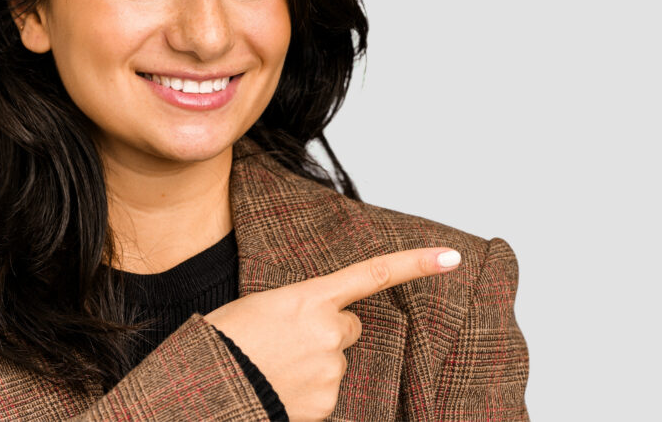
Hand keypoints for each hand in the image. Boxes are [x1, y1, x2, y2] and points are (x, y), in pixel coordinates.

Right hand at [204, 247, 461, 420]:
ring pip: (334, 363)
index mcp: (310, 297)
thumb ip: (298, 310)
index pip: (374, 274)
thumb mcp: (259, 309)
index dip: (417, 263)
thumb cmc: (223, 343)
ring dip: (312, 366)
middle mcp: (329, 331)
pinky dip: (306, 394)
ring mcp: (331, 369)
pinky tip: (278, 391)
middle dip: (328, 334)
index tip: (452, 257)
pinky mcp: (327, 404)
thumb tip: (313, 327)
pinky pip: (326, 394)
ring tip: (272, 369)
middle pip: (349, 327)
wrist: (209, 389)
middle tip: (287, 343)